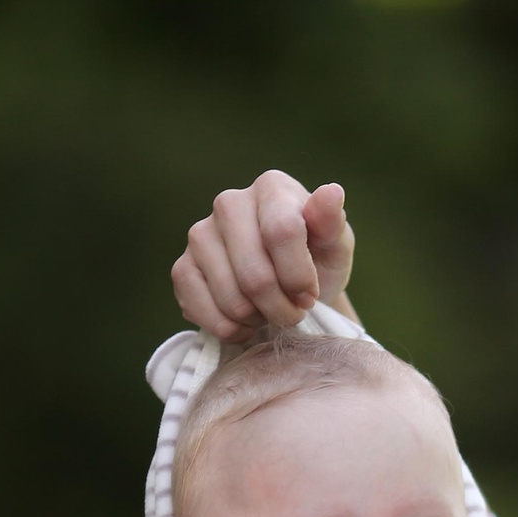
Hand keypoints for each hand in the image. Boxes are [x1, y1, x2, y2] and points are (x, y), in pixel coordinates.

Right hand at [173, 169, 355, 340]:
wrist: (288, 286)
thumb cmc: (317, 261)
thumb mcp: (335, 244)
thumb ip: (333, 222)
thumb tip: (332, 193)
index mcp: (271, 187)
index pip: (281, 233)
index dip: (299, 277)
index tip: (310, 296)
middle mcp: (228, 203)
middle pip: (255, 276)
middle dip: (281, 309)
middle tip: (293, 313)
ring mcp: (200, 235)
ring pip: (232, 300)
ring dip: (259, 320)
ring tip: (271, 312)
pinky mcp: (182, 268)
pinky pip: (204, 312)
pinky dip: (232, 329)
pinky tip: (247, 321)